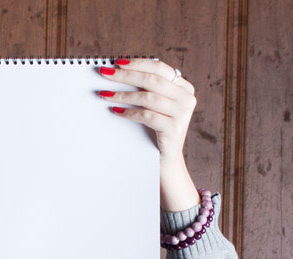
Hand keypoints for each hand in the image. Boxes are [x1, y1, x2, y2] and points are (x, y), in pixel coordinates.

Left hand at [97, 58, 199, 210]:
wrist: (166, 162)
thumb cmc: (156, 132)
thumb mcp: (155, 107)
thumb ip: (147, 89)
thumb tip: (119, 71)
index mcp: (183, 87)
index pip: (159, 68)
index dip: (137, 64)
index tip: (117, 63)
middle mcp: (186, 97)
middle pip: (152, 80)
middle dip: (126, 76)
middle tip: (105, 74)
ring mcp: (182, 113)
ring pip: (148, 97)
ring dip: (123, 95)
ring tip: (105, 94)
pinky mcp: (174, 128)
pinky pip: (147, 116)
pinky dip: (129, 113)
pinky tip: (115, 112)